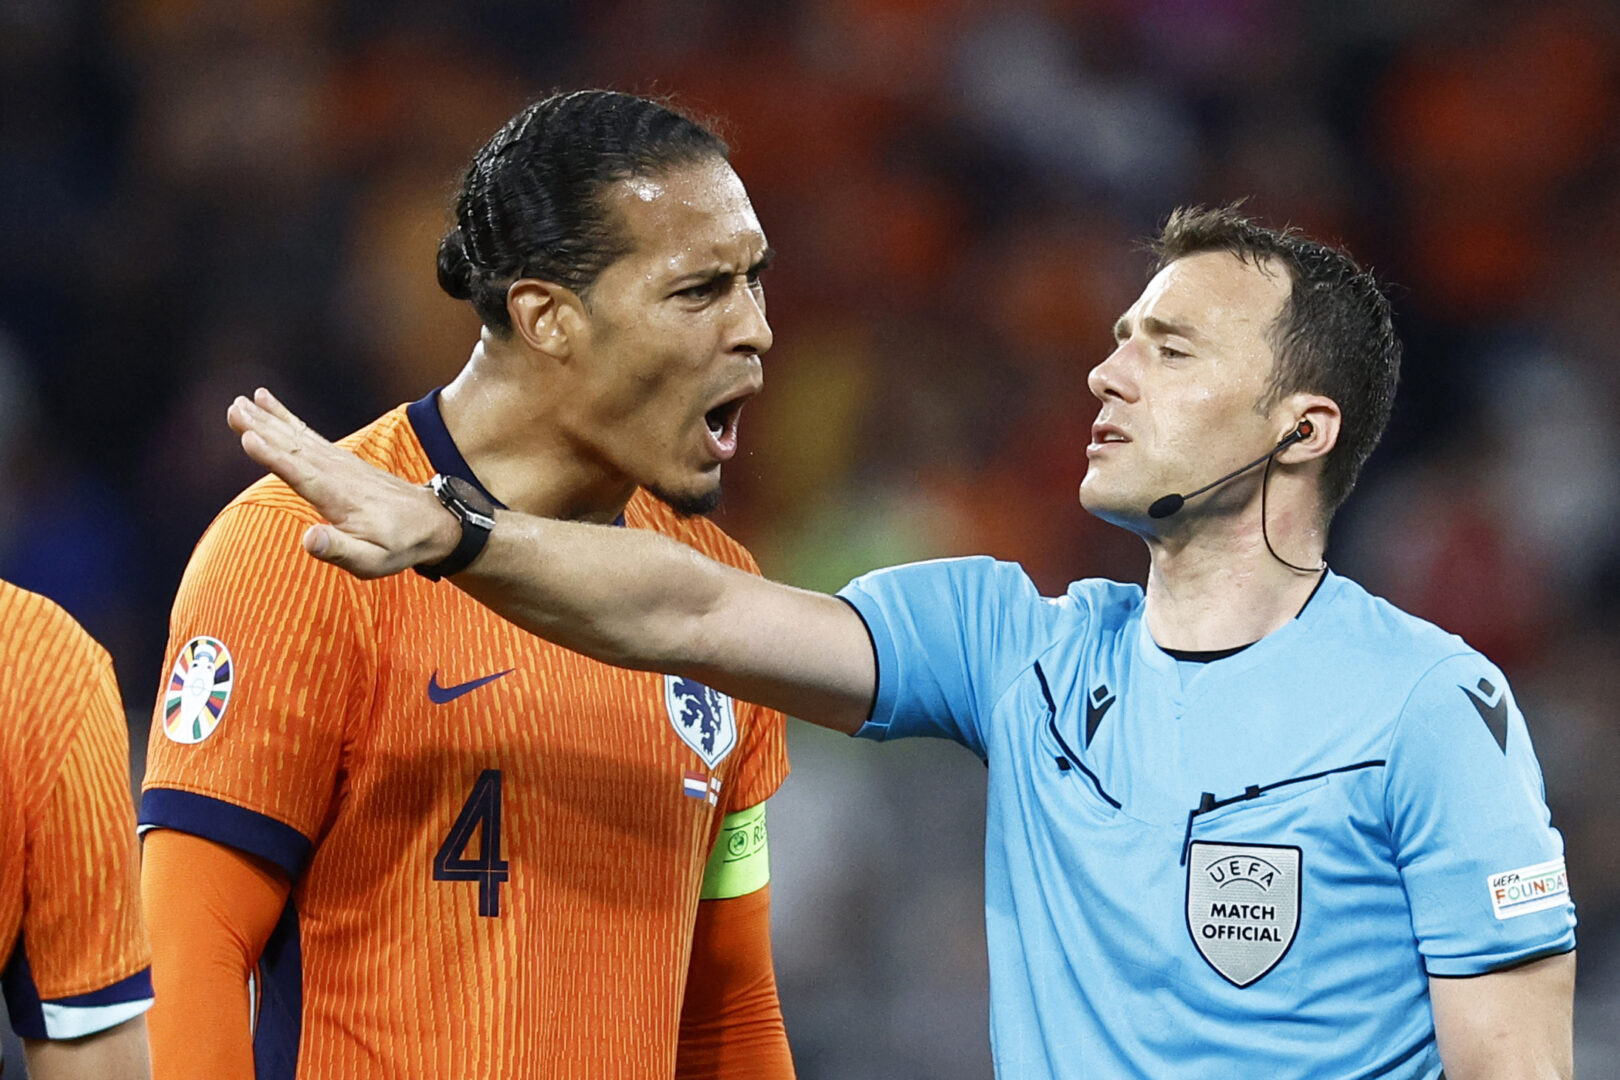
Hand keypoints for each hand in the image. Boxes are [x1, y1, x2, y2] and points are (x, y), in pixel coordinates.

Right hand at [227, 388, 459, 578]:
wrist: (432, 522)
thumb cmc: (398, 546)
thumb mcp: (372, 560)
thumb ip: (339, 550)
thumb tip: (307, 539)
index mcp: (339, 498)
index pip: (302, 474)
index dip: (274, 457)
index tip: (248, 437)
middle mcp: (337, 474)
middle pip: (294, 448)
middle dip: (263, 429)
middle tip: (233, 409)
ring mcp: (339, 463)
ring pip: (298, 437)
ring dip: (268, 420)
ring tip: (240, 403)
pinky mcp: (339, 459)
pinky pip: (307, 435)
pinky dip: (286, 418)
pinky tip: (267, 403)